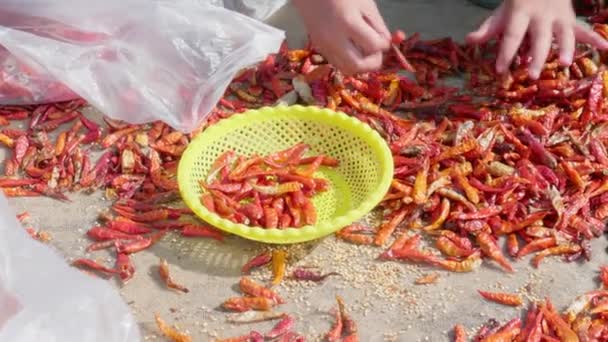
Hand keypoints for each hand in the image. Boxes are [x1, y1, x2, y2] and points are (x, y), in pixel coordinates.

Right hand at [293, 0, 390, 74]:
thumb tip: (387, 45)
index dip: (384, 45)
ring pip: (347, 70)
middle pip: (358, 66)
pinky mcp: (320, 49)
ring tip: (365, 52)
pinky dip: (349, 62)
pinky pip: (338, 64)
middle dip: (373, 62)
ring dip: (361, 65)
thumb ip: (378, 25)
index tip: (383, 39)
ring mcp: (325, 46)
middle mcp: (334, 39)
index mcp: (348, 23)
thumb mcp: (365, 4)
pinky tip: (353, 50)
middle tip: (376, 52)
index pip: (374, 46)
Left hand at [466, 0, 607, 78]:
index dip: (506, 53)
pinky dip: (596, 39)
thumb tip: (469, 39)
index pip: (512, 36)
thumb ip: (487, 29)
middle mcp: (541, 16)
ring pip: (564, 34)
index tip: (500, 71)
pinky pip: (583, 31)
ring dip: (565, 48)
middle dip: (536, 57)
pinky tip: (606, 48)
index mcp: (521, 14)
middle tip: (531, 76)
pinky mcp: (570, 20)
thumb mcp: (500, 14)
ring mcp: (558, 18)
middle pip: (539, 38)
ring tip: (564, 64)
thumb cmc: (516, 5)